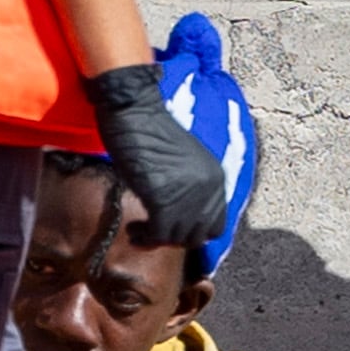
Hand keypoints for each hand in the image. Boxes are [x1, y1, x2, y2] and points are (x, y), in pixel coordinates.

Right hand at [81, 64, 230, 258]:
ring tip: (139, 230)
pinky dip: (145, 238)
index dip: (192, 231)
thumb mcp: (182, 162)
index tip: (171, 228)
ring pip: (178, 238)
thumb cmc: (150, 131)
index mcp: (216, 179)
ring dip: (157, 239)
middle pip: (198, 235)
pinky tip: (133, 231)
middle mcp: (209, 189)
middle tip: (152, 231)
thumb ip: (190, 187)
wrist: (134, 111)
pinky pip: (160, 234)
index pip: (215, 225)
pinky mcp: (165, 200)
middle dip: (174, 237)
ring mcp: (189, 196)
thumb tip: (181, 215)